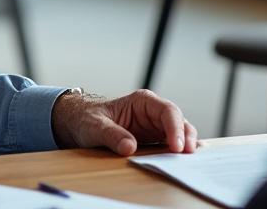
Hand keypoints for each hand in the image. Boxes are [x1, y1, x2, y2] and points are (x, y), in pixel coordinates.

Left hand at [51, 89, 197, 155]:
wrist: (80, 125)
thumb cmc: (87, 119)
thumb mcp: (94, 126)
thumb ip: (111, 134)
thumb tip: (129, 147)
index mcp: (142, 101)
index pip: (167, 111)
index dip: (175, 128)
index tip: (176, 146)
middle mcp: (152, 113)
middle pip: (178, 122)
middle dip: (185, 138)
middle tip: (186, 156)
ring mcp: (155, 127)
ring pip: (179, 134)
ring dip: (185, 147)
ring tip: (187, 162)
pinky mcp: (153, 141)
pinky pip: (170, 146)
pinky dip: (178, 154)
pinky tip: (181, 164)